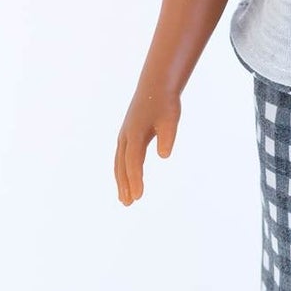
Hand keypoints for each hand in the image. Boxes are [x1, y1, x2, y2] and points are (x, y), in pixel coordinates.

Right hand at [115, 86, 181, 204]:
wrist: (155, 86)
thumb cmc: (165, 103)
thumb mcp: (171, 119)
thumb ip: (168, 137)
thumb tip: (164, 156)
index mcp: (135, 133)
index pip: (134, 161)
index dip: (135, 179)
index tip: (138, 197)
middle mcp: (126, 136)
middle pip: (122, 165)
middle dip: (125, 185)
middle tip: (128, 204)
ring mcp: (124, 136)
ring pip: (119, 163)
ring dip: (121, 181)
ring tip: (124, 200)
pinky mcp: (126, 136)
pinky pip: (121, 158)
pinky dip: (121, 172)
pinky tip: (125, 182)